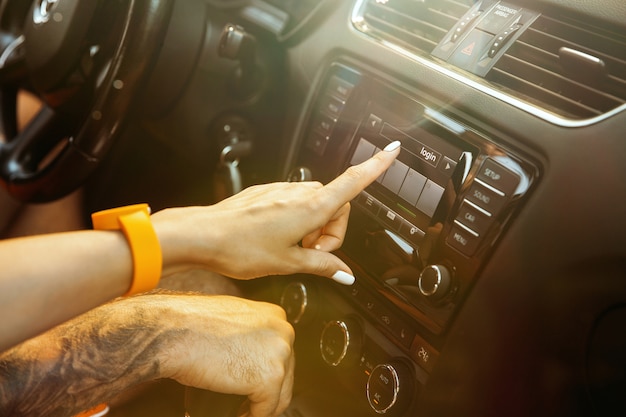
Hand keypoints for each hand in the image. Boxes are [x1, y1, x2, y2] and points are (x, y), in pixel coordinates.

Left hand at [152, 141, 400, 282]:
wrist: (202, 235)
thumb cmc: (240, 248)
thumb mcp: (288, 264)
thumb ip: (322, 265)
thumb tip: (345, 274)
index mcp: (311, 208)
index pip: (353, 182)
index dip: (376, 166)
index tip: (393, 151)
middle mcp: (299, 193)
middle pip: (336, 204)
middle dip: (332, 231)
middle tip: (311, 253)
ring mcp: (281, 190)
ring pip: (315, 204)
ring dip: (313, 227)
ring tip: (290, 248)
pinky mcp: (268, 193)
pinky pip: (294, 202)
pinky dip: (296, 221)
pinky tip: (277, 238)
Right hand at [156, 295, 294, 416]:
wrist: (174, 331)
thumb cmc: (190, 324)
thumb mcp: (230, 319)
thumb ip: (248, 334)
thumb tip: (249, 356)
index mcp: (274, 315)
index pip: (280, 352)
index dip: (265, 372)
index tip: (252, 384)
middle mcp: (283, 331)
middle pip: (285, 373)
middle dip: (266, 391)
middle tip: (247, 402)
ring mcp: (280, 354)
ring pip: (280, 394)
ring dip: (262, 406)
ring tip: (242, 411)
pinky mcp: (270, 378)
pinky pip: (266, 409)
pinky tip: (239, 416)